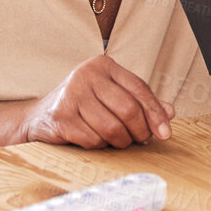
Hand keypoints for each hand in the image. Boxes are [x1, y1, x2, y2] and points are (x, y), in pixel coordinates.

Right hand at [20, 55, 176, 148]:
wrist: (40, 117)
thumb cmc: (83, 106)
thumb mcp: (112, 97)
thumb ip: (140, 102)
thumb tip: (170, 112)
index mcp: (103, 65)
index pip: (139, 88)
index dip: (155, 113)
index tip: (165, 133)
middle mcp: (85, 75)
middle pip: (128, 109)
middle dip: (140, 131)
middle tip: (141, 140)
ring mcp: (71, 95)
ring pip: (112, 128)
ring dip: (121, 141)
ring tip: (119, 141)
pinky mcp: (60, 117)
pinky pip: (93, 140)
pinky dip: (100, 145)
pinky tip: (95, 139)